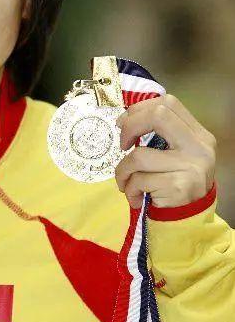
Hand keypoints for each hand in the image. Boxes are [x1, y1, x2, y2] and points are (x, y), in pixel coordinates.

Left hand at [114, 94, 215, 208]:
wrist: (190, 217)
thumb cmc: (174, 178)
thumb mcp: (176, 152)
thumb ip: (161, 133)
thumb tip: (125, 119)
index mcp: (198, 134)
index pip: (168, 104)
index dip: (140, 109)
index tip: (124, 123)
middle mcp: (199, 147)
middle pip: (158, 116)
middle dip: (130, 127)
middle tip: (122, 144)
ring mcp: (190, 167)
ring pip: (139, 156)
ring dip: (122, 170)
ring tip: (125, 180)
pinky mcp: (178, 187)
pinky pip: (139, 180)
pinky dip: (129, 188)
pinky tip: (135, 196)